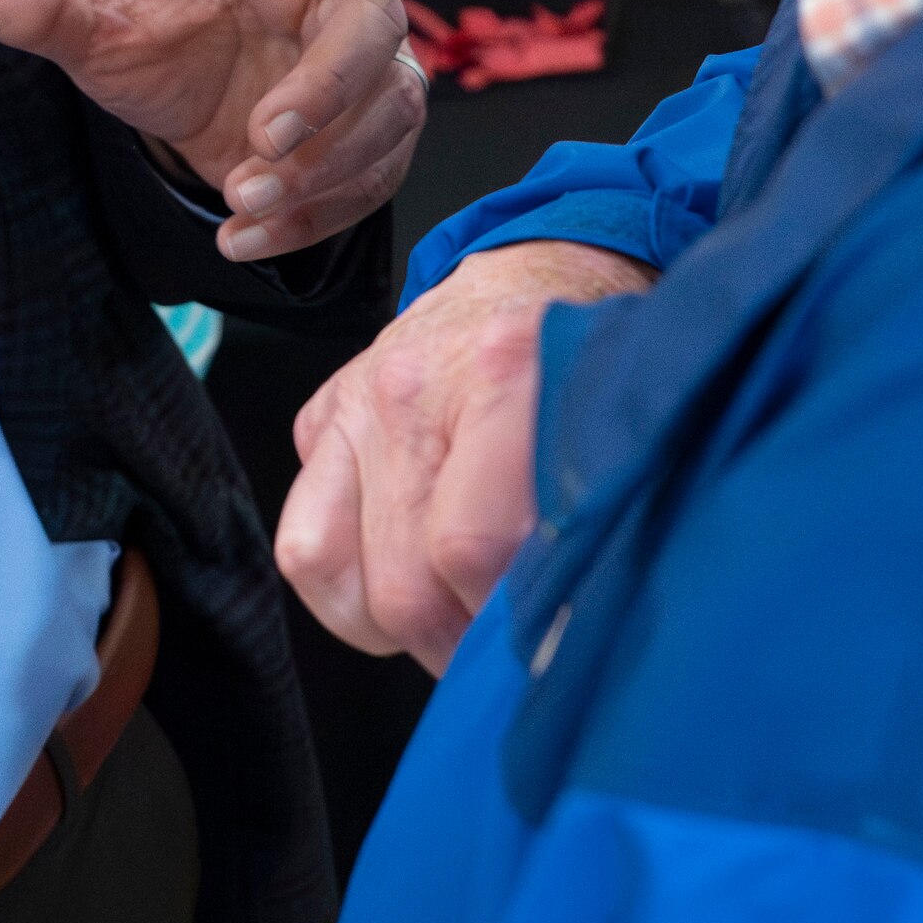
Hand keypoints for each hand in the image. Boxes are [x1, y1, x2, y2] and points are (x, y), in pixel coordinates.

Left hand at [0, 0, 421, 256]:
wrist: (198, 111)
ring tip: (243, 199)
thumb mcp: (104, 32)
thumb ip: (49, 12)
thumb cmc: (168, 45)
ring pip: (384, 115)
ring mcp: (372, 72)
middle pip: (367, 32)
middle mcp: (338, 1)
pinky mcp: (377, 140)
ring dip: (321, 167)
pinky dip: (312, 217)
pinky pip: (369, 181)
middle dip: (325, 91)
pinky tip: (249, 237)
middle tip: (265, 139)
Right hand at [274, 238, 650, 664]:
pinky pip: (305, 549)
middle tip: (514, 653)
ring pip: (344, 577)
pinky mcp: (318, 422)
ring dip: (409, 631)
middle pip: (409, 580)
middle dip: (465, 645)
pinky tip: (405, 588)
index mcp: (503, 368)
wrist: (536, 269)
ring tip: (463, 622)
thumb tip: (567, 640)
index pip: (475, 545)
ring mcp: (353, 404)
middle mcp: (411, 384)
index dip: (516, 625)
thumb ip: (599, 513)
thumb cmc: (586, 359)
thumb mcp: (617, 419)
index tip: (554, 650)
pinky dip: (350, 598)